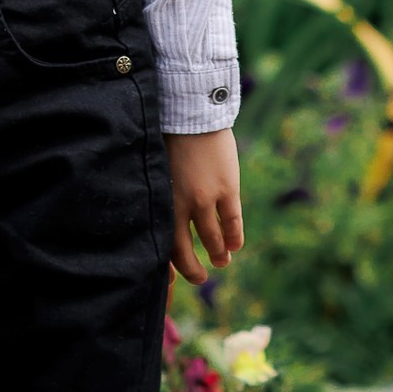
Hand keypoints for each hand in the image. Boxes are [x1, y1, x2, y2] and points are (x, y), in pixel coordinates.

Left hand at [166, 128, 244, 281]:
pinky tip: (234, 246)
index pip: (163, 242)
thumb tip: (160, 214)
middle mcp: (181, 204)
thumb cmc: (170, 138)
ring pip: (213, 239)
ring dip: (218, 254)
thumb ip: (161, 194)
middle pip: (185, 250)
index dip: (169, 263)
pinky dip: (234, 238)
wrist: (193, 113)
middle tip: (199, 278)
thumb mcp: (158, 170)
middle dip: (192, 269)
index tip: (174, 275)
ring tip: (222, 261)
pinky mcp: (227, 189)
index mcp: (160, 200)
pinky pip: (232, 222)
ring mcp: (206, 198)